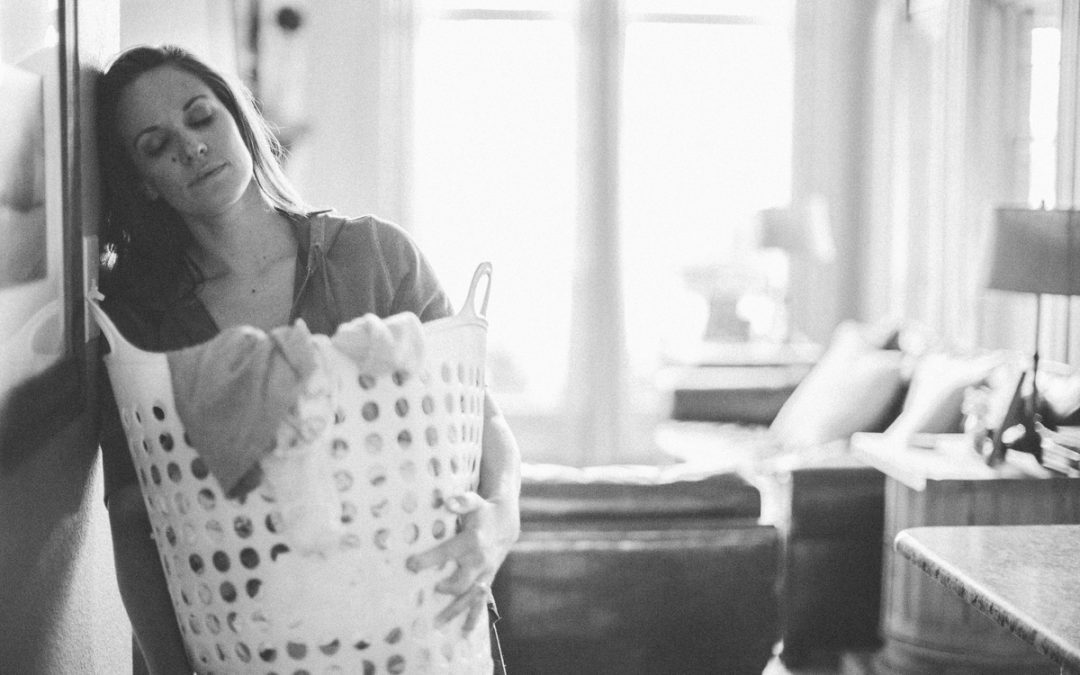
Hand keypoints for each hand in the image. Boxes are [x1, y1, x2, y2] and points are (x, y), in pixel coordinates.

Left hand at [405, 492, 512, 633]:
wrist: (506, 523)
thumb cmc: (483, 511)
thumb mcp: (474, 502)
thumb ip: (461, 502)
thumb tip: (447, 502)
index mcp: (471, 542)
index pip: (447, 553)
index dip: (429, 560)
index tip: (411, 565)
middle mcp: (479, 561)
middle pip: (461, 582)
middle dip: (445, 589)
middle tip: (430, 591)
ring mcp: (484, 574)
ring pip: (470, 598)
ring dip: (455, 612)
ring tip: (437, 624)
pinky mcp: (487, 580)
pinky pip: (481, 602)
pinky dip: (474, 617)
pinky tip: (466, 631)